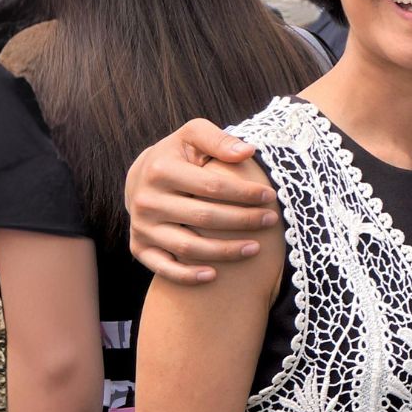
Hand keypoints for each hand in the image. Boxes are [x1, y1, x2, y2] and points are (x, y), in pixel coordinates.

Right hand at [125, 118, 277, 283]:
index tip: (271, 196)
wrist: (142, 177)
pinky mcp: (139, 246)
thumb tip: (247, 151)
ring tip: (255, 248)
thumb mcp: (194, 135)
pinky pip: (163, 267)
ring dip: (224, 252)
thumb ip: (219, 140)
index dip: (245, 192)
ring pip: (188, 247)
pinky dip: (187, 275)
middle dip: (243, 220)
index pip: (212, 186)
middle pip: (204, 218)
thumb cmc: (180, 154)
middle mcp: (147, 201)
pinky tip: (214, 276)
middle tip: (271, 220)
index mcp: (161, 170)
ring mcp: (142, 226)